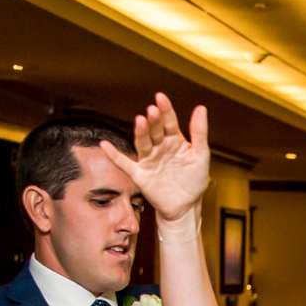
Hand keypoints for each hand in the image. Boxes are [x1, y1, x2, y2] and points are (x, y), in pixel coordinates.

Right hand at [99, 94, 208, 223]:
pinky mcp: (140, 174)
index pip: (169, 122)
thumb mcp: (201, 155)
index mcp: (174, 140)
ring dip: (140, 132)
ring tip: (140, 120)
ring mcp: (149, 160)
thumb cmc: (194, 181)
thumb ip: (199, 133)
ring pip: (142, 143)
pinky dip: (114, 156)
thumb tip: (201, 108)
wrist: (186, 207)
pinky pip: (125, 164)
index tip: (161, 98)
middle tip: (152, 110)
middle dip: (154, 121)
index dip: (165, 110)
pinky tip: (105, 145)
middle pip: (155, 130)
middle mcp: (160, 147)